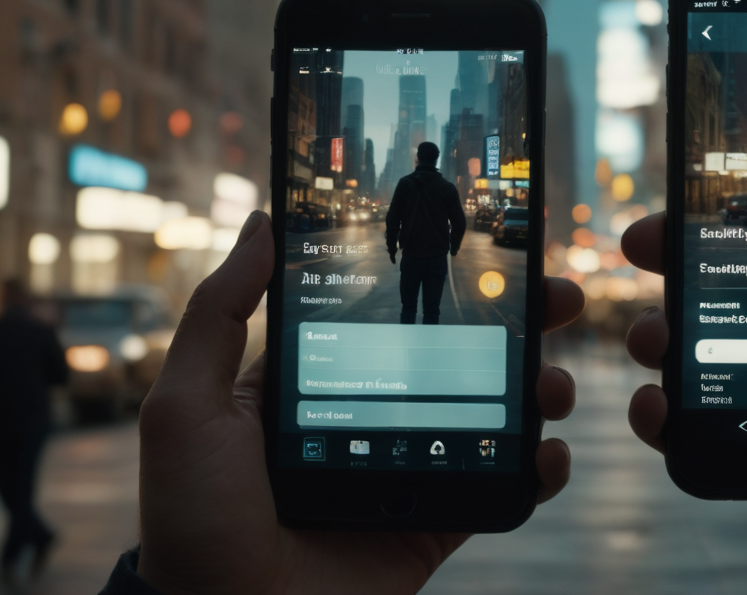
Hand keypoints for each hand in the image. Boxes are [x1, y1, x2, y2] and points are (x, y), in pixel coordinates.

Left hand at [137, 211, 584, 594]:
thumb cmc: (195, 516)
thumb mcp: (188, 405)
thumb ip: (219, 315)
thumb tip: (259, 224)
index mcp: (322, 383)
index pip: (395, 316)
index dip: (447, 281)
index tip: (492, 249)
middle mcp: (375, 417)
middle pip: (462, 355)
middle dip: (519, 322)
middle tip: (559, 296)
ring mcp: (411, 470)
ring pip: (494, 415)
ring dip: (539, 389)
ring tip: (553, 383)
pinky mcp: (437, 522)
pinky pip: (501, 488)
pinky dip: (540, 469)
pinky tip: (550, 452)